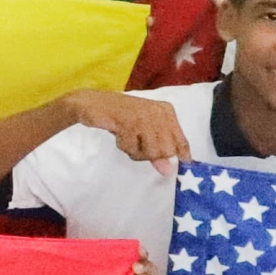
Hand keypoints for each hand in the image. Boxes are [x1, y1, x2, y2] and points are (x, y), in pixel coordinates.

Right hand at [61, 89, 193, 171]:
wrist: (93, 103)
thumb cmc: (121, 118)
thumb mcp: (143, 133)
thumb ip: (156, 151)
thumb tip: (168, 171)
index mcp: (166, 112)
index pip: (181, 141)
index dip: (181, 155)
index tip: (182, 162)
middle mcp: (159, 112)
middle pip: (166, 151)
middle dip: (151, 155)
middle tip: (138, 145)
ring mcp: (144, 116)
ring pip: (151, 152)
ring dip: (136, 152)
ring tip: (127, 139)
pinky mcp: (128, 121)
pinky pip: (132, 148)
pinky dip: (124, 146)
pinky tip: (118, 134)